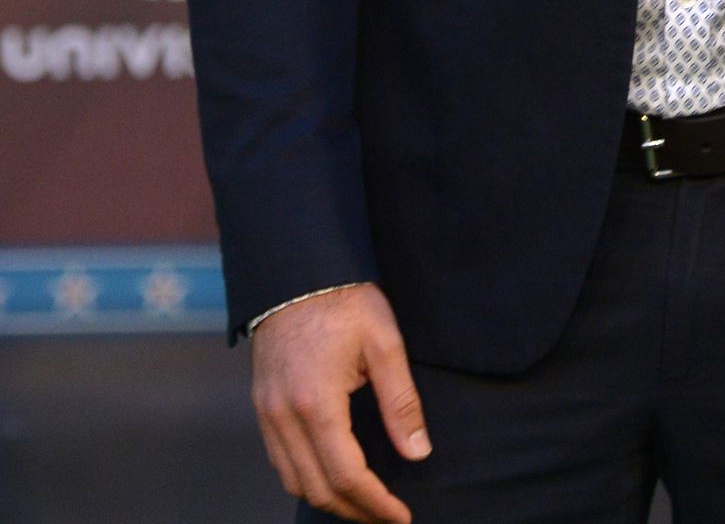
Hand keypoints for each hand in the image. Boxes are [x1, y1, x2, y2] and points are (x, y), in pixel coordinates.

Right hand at [250, 282, 430, 521]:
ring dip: (329, 499)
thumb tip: (418, 452)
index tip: (400, 517)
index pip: (346, 476)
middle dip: (354, 511)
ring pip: (293, 481)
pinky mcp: (262, 405)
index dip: (375, 504)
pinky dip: (306, 479)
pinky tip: (332, 474)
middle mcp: (284, 417)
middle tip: (386, 517)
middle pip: (317, 489)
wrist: (296, 270)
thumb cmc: (344, 300)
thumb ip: (401, 401)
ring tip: (364, 502)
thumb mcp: (384, 342)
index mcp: (317, 403)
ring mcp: (267, 413)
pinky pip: (280, 460)